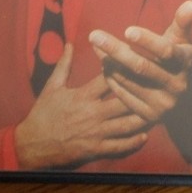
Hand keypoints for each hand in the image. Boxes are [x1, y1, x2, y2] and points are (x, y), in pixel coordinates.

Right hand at [14, 43, 148, 169]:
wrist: (33, 145)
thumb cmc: (43, 114)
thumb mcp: (52, 86)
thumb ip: (64, 65)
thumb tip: (70, 43)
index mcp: (83, 95)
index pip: (109, 78)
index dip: (124, 68)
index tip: (138, 61)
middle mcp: (93, 112)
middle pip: (124, 100)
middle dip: (141, 93)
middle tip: (158, 86)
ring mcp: (96, 132)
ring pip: (126, 124)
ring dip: (143, 117)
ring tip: (158, 109)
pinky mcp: (96, 149)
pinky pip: (120, 146)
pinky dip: (134, 142)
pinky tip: (145, 135)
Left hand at [89, 0, 191, 123]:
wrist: (186, 99)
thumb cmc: (177, 58)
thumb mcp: (182, 40)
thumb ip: (182, 21)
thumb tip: (191, 3)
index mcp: (185, 63)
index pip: (166, 51)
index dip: (147, 40)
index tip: (127, 29)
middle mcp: (176, 86)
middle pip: (141, 67)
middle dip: (115, 50)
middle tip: (93, 35)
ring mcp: (163, 104)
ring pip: (129, 79)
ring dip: (108, 62)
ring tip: (96, 45)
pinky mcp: (149, 116)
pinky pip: (123, 95)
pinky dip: (111, 78)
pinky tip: (104, 64)